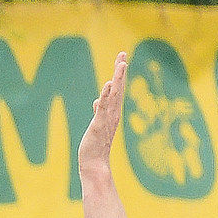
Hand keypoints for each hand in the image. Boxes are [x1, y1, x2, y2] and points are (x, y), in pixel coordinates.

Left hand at [78, 50, 129, 181]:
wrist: (94, 163)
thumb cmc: (95, 145)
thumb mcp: (96, 124)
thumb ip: (98, 112)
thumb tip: (96, 102)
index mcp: (112, 112)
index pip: (116, 89)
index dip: (119, 74)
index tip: (122, 58)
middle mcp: (113, 113)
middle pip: (118, 88)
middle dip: (120, 71)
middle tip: (123, 53)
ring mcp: (107, 118)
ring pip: (113, 95)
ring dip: (117, 79)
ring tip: (121, 63)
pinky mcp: (98, 124)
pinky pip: (102, 108)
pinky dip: (105, 96)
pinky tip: (107, 84)